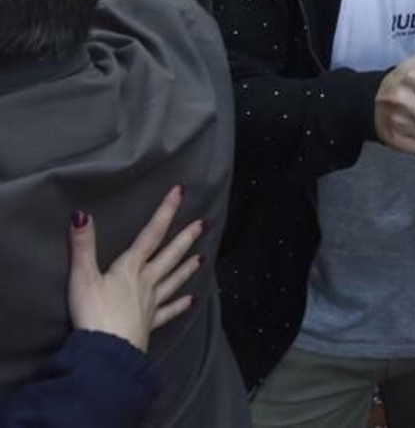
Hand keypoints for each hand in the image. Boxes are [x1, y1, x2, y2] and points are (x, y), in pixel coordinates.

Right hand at [67, 185, 203, 352]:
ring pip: (173, 280)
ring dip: (187, 267)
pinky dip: (180, 305)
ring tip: (202, 257)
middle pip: (169, 255)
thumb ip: (82, 246)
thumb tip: (81, 214)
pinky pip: (169, 312)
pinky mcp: (150, 324)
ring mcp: (151, 304)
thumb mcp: (82, 277)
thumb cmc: (94, 313)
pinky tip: (192, 301)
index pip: (151, 234)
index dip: (165, 212)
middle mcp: (146, 282)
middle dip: (185, 238)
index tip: (180, 193)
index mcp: (130, 268)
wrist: (108, 351)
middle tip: (203, 224)